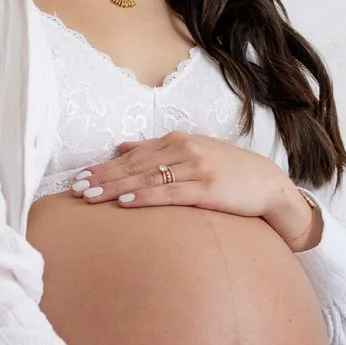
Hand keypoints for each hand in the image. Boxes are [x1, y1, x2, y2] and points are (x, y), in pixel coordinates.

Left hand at [67, 133, 313, 246]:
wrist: (269, 185)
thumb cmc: (230, 172)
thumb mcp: (194, 154)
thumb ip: (158, 150)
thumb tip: (123, 147)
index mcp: (178, 141)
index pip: (133, 156)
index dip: (104, 167)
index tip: (80, 177)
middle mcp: (185, 150)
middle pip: (135, 166)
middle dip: (103, 178)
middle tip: (75, 189)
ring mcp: (197, 168)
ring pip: (147, 178)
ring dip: (116, 188)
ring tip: (91, 197)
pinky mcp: (208, 188)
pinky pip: (170, 193)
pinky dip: (145, 197)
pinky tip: (125, 203)